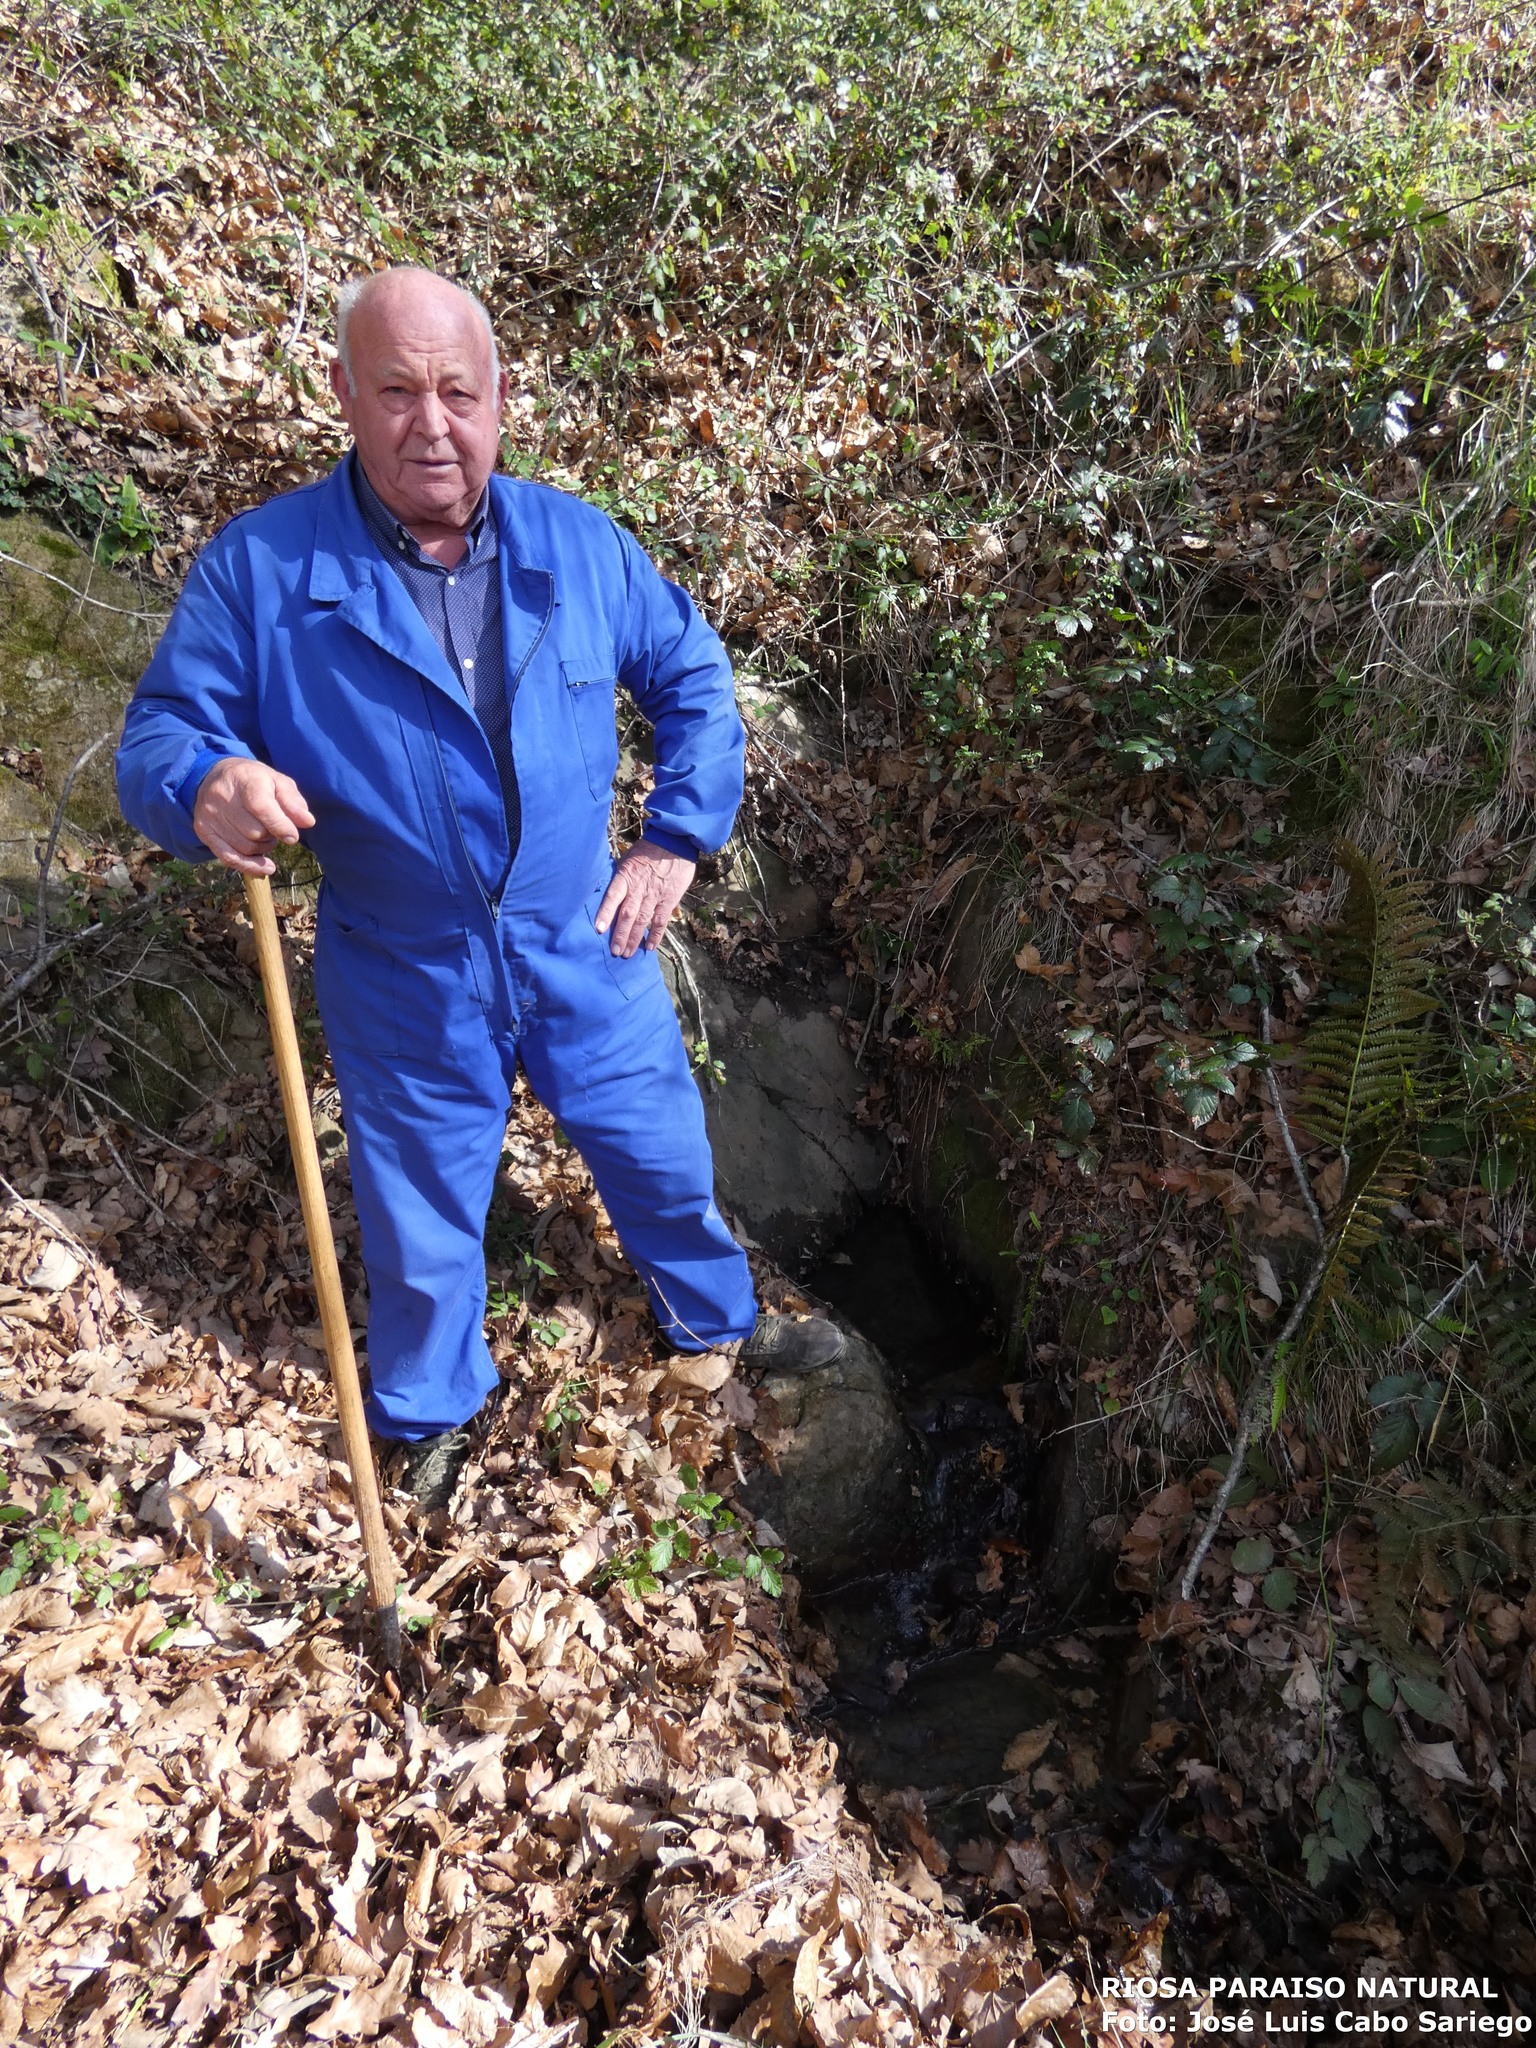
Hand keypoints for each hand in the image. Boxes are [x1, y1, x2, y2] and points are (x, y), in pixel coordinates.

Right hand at [192, 757, 315, 875]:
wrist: (215, 777)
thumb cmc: (253, 781)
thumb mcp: (278, 782)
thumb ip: (294, 802)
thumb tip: (308, 822)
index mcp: (244, 780)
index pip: (262, 808)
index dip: (280, 826)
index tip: (292, 836)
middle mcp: (222, 797)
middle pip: (255, 832)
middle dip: (271, 836)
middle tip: (274, 828)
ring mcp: (209, 816)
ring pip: (245, 847)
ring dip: (262, 848)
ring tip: (264, 835)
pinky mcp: (204, 831)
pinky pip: (229, 858)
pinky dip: (250, 866)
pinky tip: (266, 867)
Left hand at [594, 838, 695, 956]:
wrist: (674, 842)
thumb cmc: (647, 850)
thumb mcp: (627, 858)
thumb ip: (619, 877)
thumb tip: (608, 892)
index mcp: (626, 876)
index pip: (613, 897)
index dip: (605, 914)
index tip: (599, 930)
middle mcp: (639, 888)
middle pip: (627, 914)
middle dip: (620, 934)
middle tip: (615, 951)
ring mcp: (654, 895)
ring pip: (642, 920)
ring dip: (634, 938)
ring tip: (626, 953)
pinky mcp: (669, 900)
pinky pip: (660, 920)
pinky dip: (655, 935)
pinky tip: (648, 947)